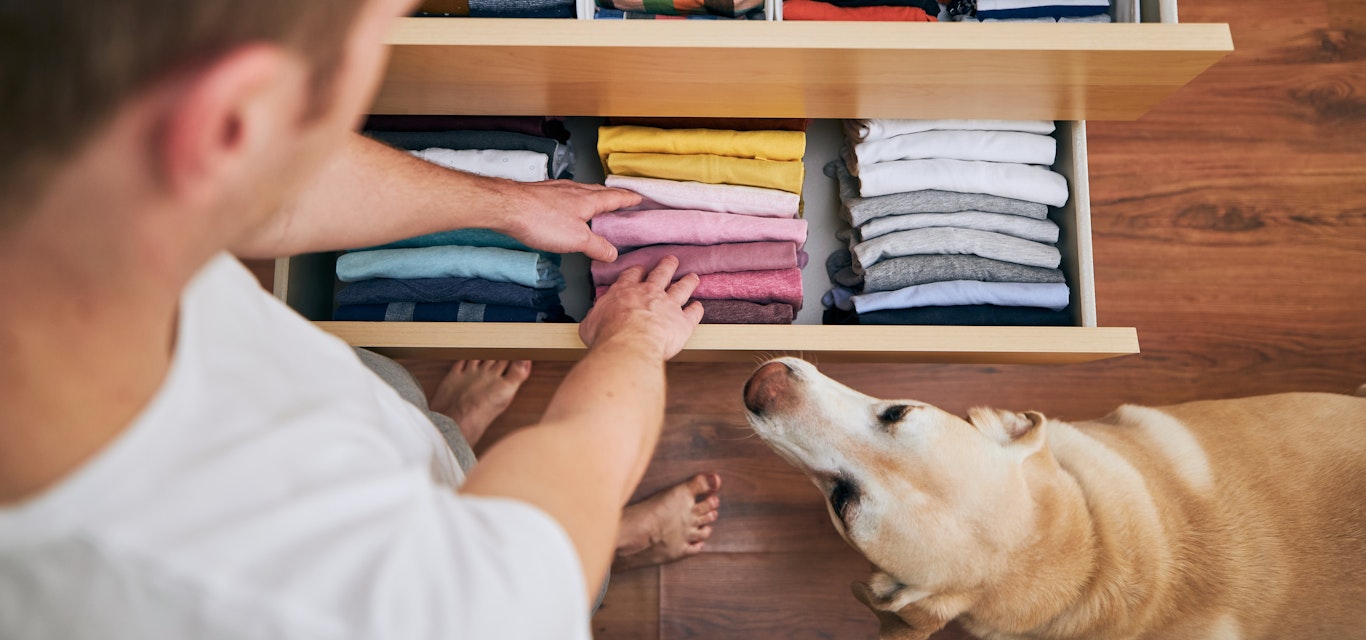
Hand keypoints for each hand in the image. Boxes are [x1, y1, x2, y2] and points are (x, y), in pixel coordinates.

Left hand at [495, 180, 639, 262]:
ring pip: (581, 191)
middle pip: (599, 191)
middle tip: (622, 198)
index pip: (615, 198)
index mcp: (588, 200)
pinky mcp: (541, 193)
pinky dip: (573, 198)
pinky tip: (566, 205)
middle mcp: (574, 190)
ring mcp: (557, 190)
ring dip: (593, 196)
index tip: (638, 197)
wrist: (508, 206)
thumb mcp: (577, 240)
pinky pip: (565, 194)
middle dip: (613, 195)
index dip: (628, 198)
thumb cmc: (541, 220)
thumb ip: (597, 247)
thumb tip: (612, 253)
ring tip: (597, 202)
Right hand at [580, 256, 703, 360]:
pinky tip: (699, 307)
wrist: (630, 344)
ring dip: (688, 281)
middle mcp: (649, 293)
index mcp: (625, 291)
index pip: (633, 274)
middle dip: (667, 265)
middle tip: (671, 260)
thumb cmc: (608, 335)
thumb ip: (595, 317)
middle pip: (661, 273)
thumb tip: (591, 320)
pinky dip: (697, 309)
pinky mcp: (683, 322)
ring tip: (693, 277)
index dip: (638, 271)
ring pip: (682, 287)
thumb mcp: (590, 323)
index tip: (641, 270)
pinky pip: (694, 312)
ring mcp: (669, 305)